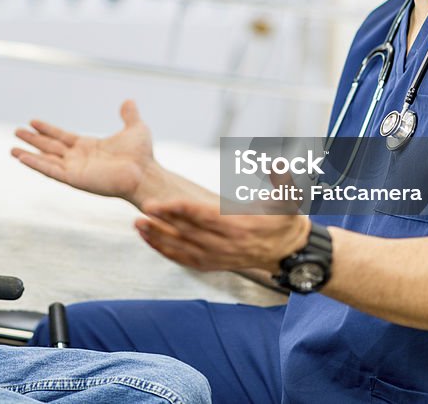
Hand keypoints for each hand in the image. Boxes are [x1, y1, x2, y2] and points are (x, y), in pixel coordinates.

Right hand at [12, 100, 156, 203]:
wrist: (145, 173)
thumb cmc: (142, 155)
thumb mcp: (135, 128)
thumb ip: (128, 115)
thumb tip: (129, 101)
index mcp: (88, 147)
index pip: (62, 136)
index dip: (48, 129)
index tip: (32, 121)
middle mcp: (79, 158)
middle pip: (50, 147)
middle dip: (33, 139)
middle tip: (16, 131)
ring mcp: (75, 169)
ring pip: (46, 160)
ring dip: (29, 154)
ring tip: (12, 148)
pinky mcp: (75, 179)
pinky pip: (51, 171)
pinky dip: (36, 164)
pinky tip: (22, 158)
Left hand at [135, 198, 308, 272]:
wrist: (289, 252)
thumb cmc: (286, 220)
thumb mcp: (290, 198)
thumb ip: (282, 181)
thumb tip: (277, 164)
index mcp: (239, 225)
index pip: (204, 216)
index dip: (181, 209)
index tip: (162, 202)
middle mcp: (226, 244)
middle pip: (188, 232)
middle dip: (164, 221)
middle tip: (143, 207)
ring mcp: (218, 256)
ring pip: (182, 248)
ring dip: (159, 237)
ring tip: (138, 224)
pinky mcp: (213, 263)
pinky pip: (184, 260)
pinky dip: (165, 251)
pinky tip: (149, 240)